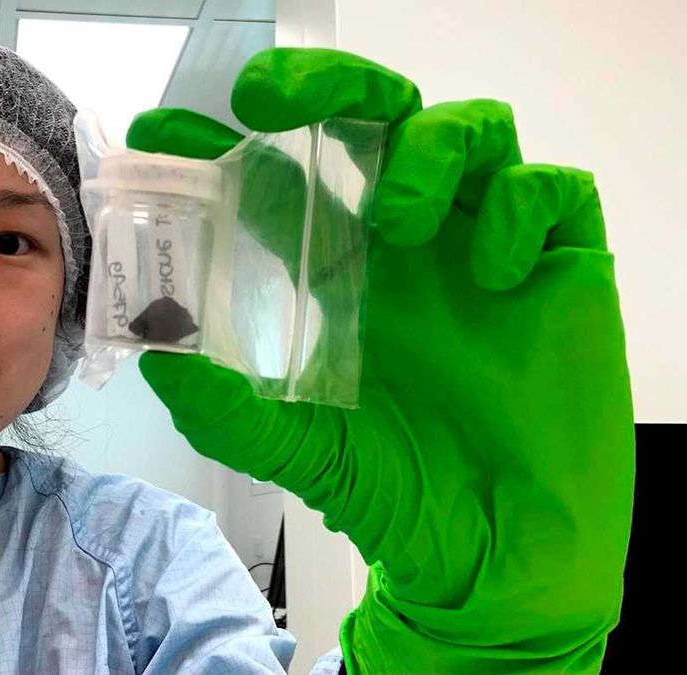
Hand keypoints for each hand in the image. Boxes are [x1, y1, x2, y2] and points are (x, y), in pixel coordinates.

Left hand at [130, 48, 633, 672]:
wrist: (493, 549)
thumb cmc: (397, 489)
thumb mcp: (293, 447)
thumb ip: (223, 409)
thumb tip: (154, 358)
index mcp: (338, 270)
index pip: (277, 182)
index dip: (222, 149)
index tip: (162, 134)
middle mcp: (407, 243)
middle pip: (374, 118)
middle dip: (324, 88)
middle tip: (271, 102)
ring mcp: (482, 246)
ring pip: (469, 131)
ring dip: (428, 151)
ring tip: (401, 222)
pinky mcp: (560, 266)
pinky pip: (551, 193)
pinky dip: (518, 211)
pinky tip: (495, 274)